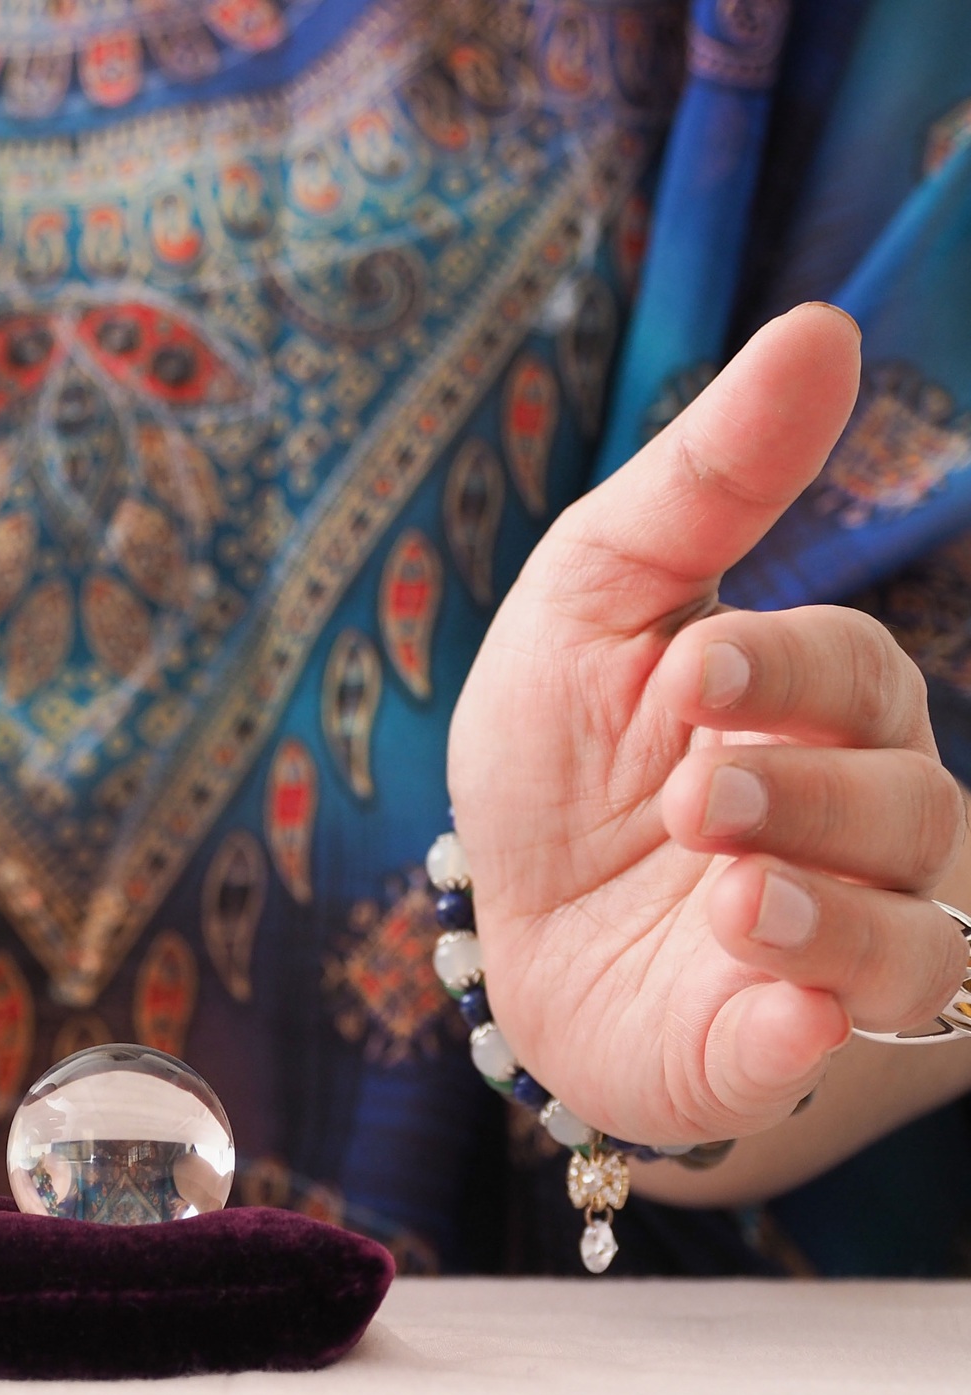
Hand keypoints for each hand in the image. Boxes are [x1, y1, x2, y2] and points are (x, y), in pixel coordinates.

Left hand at [451, 303, 967, 1146]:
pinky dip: (805, 1031)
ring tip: (720, 893)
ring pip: (910, 937)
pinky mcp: (775, 1045)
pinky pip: (839, 1046)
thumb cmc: (564, 752)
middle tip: (696, 794)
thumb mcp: (593, 601)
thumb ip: (702, 483)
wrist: (507, 916)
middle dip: (799, 791)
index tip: (689, 671)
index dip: (784, 667)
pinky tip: (767, 1009)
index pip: (853, 668)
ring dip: (820, 912)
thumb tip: (822, 325)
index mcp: (820, 703)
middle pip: (901, 800)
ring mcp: (831, 944)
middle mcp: (861, 823)